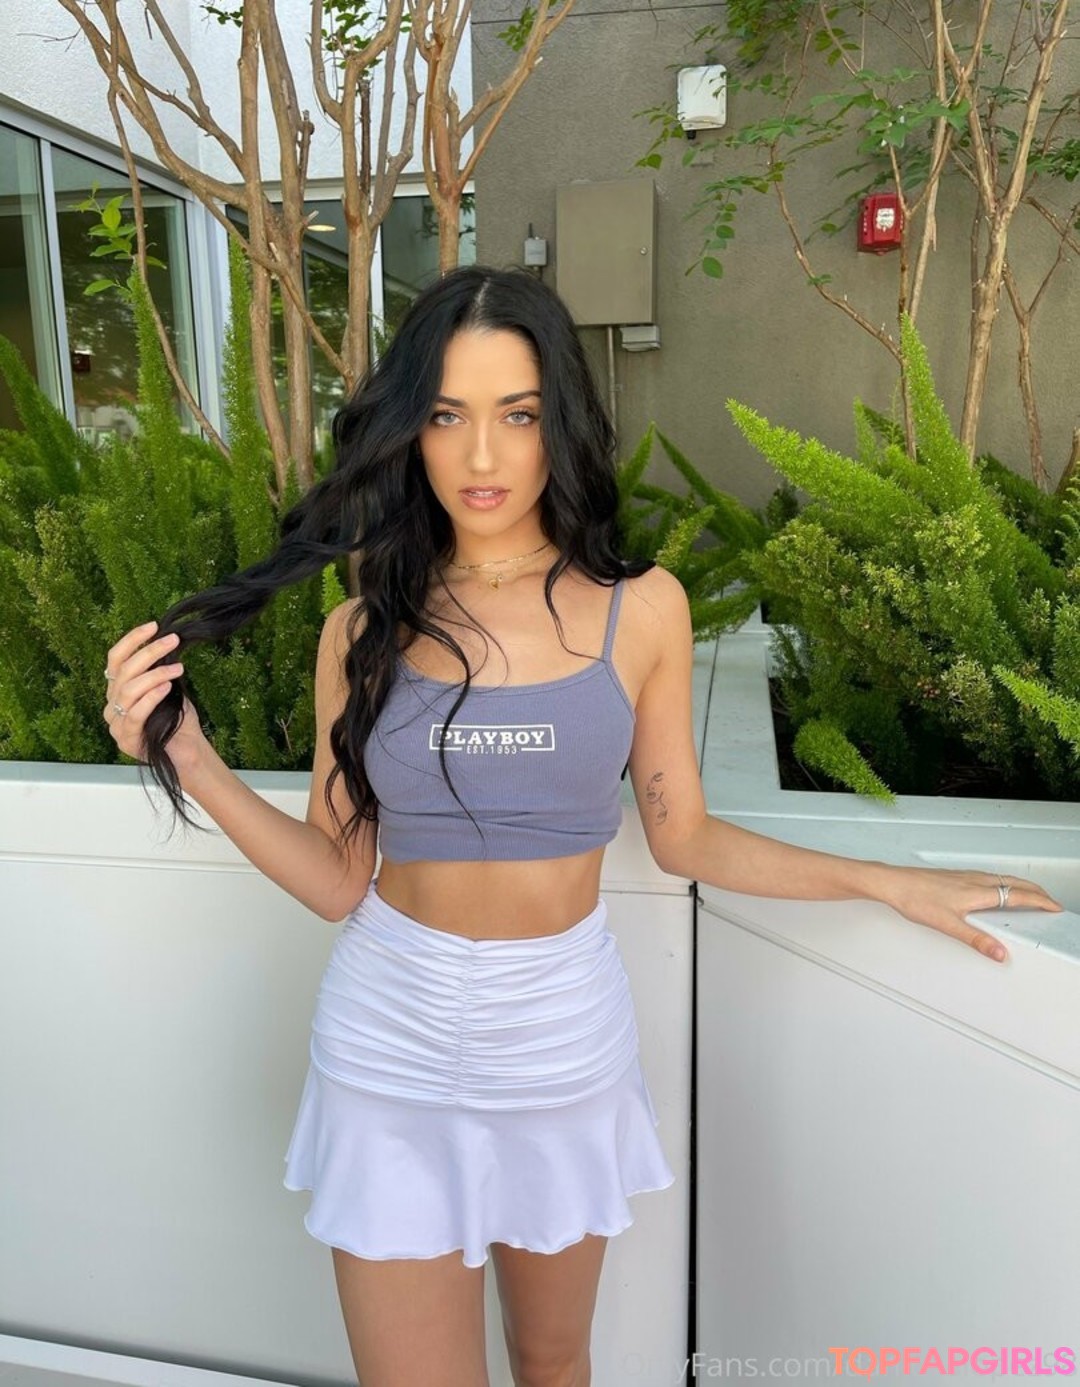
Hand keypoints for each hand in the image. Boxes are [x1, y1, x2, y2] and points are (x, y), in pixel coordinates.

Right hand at [103, 620, 208, 770]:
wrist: (188, 752)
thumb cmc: (178, 720)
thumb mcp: (167, 688)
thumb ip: (159, 671)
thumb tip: (165, 643)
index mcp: (117, 691)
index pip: (116, 659)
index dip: (132, 640)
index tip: (153, 626)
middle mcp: (112, 705)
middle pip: (123, 671)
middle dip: (149, 652)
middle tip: (172, 640)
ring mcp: (116, 723)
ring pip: (129, 690)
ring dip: (156, 674)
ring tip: (178, 668)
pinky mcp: (126, 739)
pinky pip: (136, 713)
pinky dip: (152, 697)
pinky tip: (167, 687)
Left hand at [880, 865, 1062, 963]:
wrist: (892, 882)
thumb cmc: (914, 898)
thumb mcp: (947, 925)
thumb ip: (975, 939)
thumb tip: (998, 952)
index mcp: (977, 891)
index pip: (1018, 894)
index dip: (1040, 901)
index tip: (1054, 906)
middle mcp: (974, 880)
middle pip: (1015, 882)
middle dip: (1037, 891)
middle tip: (1049, 901)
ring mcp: (965, 876)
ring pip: (1002, 878)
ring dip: (1021, 885)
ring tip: (1030, 895)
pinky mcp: (956, 876)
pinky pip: (990, 877)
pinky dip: (1004, 883)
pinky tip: (996, 890)